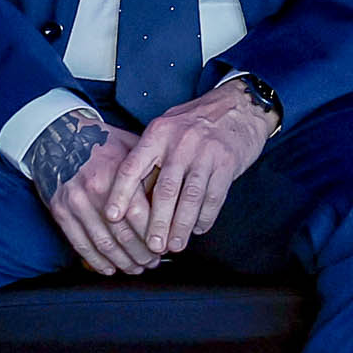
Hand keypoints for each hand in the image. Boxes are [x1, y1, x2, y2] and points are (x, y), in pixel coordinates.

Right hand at [25, 110, 158, 275]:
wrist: (61, 136)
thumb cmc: (105, 144)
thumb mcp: (134, 148)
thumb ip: (152, 173)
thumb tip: (178, 201)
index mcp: (118, 173)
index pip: (143, 215)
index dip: (156, 235)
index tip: (167, 246)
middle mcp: (95, 190)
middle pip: (125, 233)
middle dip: (143, 253)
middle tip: (154, 261)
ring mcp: (76, 202)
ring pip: (104, 243)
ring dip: (123, 261)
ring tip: (137, 267)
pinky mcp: (60, 211)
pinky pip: (80, 244)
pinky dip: (97, 261)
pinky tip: (110, 268)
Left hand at [105, 80, 278, 254]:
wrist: (240, 105)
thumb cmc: (197, 121)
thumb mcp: (167, 129)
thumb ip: (150, 157)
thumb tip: (133, 197)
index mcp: (158, 134)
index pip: (133, 167)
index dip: (120, 195)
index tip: (112, 218)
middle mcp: (180, 142)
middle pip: (165, 190)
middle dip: (157, 223)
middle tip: (152, 246)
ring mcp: (206, 152)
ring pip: (190, 197)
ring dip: (182, 226)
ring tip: (175, 246)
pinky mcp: (228, 162)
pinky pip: (215, 196)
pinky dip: (206, 217)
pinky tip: (199, 229)